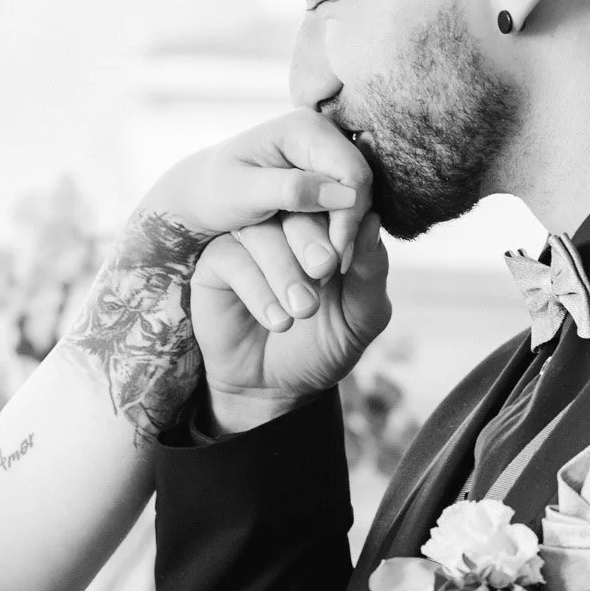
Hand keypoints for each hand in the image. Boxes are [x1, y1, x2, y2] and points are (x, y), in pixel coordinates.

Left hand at [139, 110, 372, 264]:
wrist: (201, 194)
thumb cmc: (213, 190)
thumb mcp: (243, 193)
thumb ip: (290, 190)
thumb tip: (344, 195)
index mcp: (304, 127)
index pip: (351, 171)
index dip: (350, 214)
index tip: (335, 254)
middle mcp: (322, 134)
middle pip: (360, 185)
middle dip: (348, 228)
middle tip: (333, 268)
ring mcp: (325, 155)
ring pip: (355, 199)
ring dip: (344, 234)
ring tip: (328, 268)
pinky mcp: (325, 176)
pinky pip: (345, 205)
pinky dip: (338, 231)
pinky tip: (327, 256)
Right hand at [191, 211, 391, 432]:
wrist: (275, 389)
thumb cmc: (322, 346)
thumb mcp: (360, 317)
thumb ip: (370, 273)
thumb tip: (372, 222)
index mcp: (327, 229)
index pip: (337, 202)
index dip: (345, 219)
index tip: (349, 258)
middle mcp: (287, 226)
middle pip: (296, 207)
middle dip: (313, 240)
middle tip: (323, 272)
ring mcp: (249, 241)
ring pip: (262, 231)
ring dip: (285, 271)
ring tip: (303, 310)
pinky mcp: (217, 263)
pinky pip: (233, 259)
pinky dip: (258, 291)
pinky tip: (277, 321)